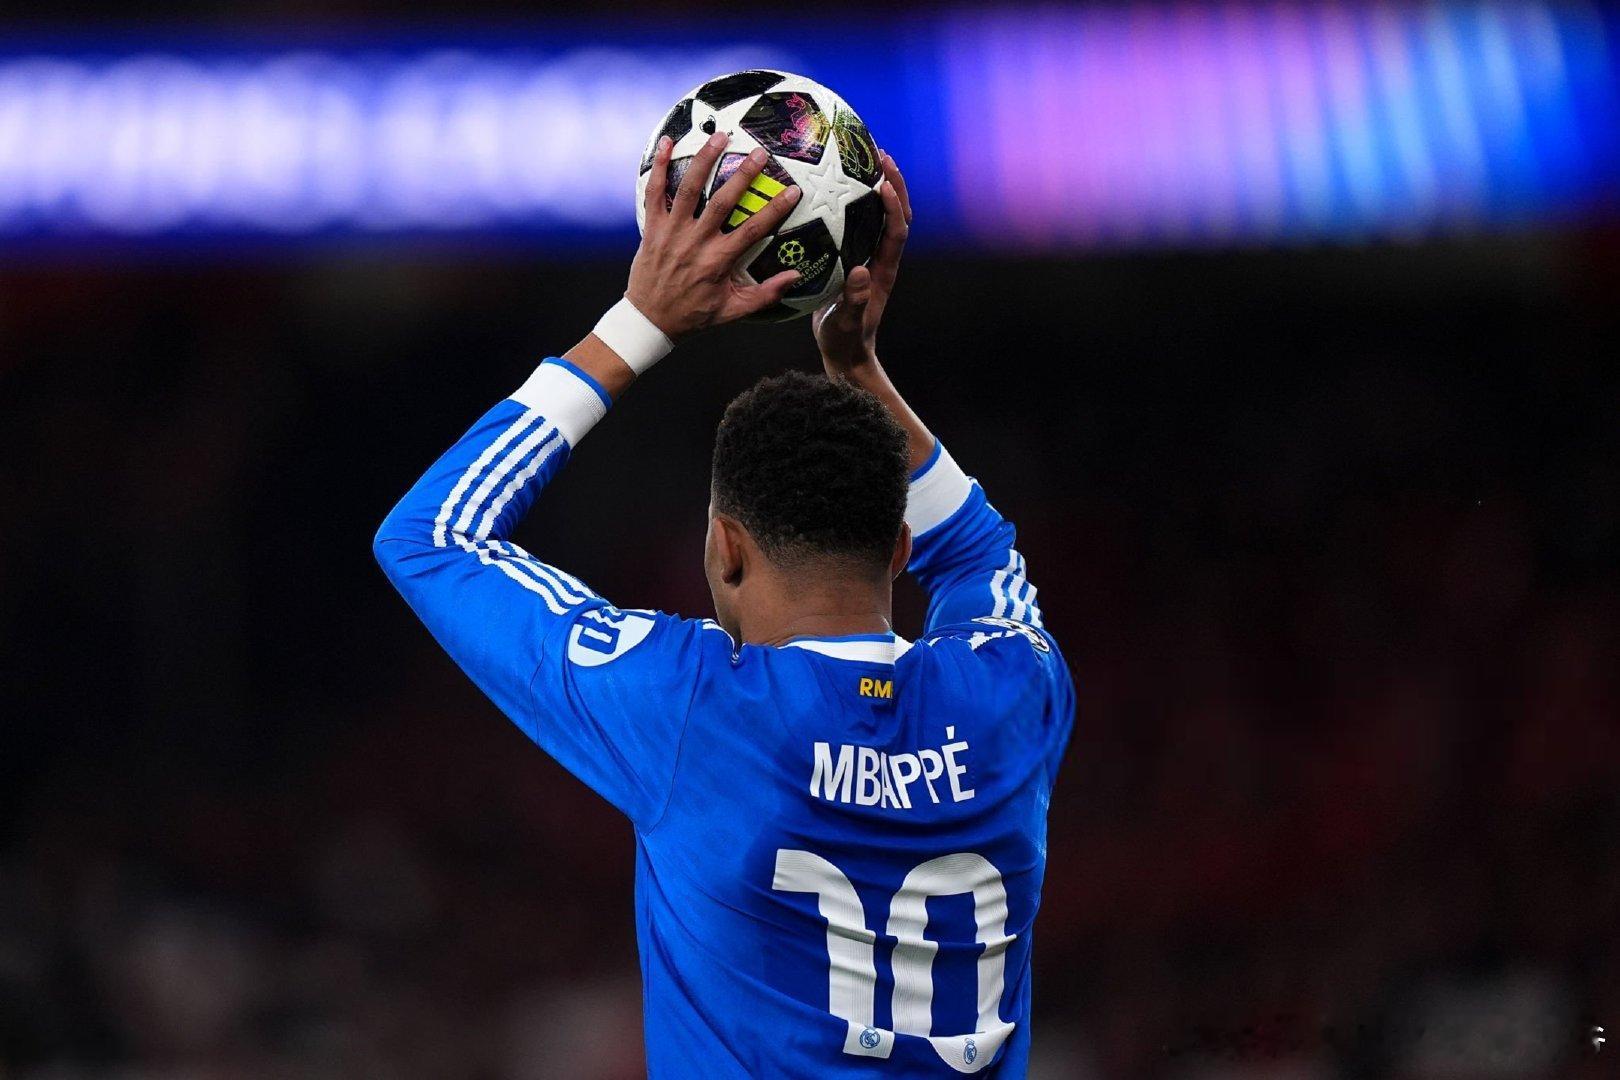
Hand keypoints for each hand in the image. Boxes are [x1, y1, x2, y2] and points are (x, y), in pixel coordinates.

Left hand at [626, 132, 803, 339]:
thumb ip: (765, 294)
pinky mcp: (653, 227)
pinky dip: (658, 166)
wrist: (649, 319)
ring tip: (720, 137)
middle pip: (723, 201)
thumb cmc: (693, 315)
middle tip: (760, 152)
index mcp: (718, 261)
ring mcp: (672, 232)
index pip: (753, 230)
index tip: (793, 191)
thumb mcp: (732, 311)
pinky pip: (654, 191)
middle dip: (743, 175)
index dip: (775, 209)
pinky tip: (666, 142)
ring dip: (704, 160)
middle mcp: (696, 242)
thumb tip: (795, 276)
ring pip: (689, 189)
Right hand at [813, 152, 911, 373]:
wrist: (845, 353)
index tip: (883, 182)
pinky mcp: (854, 259)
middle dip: (893, 184)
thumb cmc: (846, 341)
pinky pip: (858, 225)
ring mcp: (869, 258)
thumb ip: (853, 303)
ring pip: (879, 217)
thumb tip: (860, 271)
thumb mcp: (846, 325)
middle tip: (879, 154)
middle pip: (896, 215)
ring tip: (864, 159)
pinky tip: (833, 188)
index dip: (894, 207)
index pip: (896, 232)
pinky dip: (854, 203)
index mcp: (883, 272)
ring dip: (878, 188)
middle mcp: (881, 260)